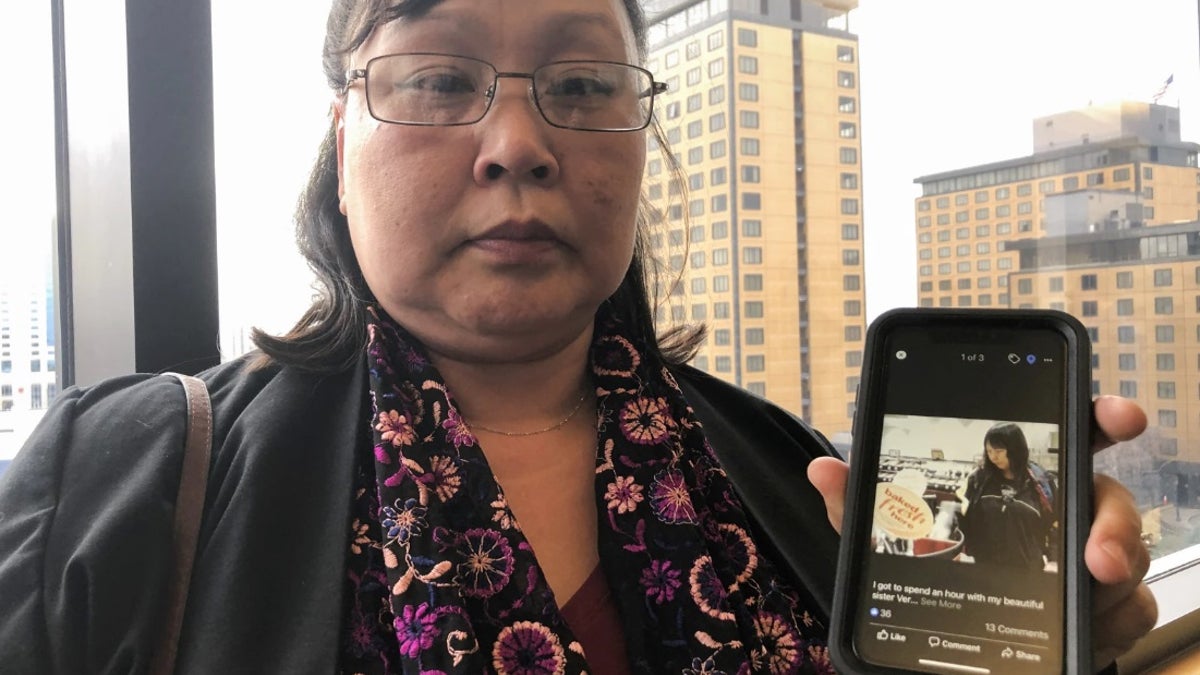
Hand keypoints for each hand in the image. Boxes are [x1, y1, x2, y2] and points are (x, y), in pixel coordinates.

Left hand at [808, 395, 1155, 669]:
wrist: (950, 648)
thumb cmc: (929, 576)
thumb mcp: (885, 540)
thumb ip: (860, 504)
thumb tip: (823, 470)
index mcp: (1016, 484)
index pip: (1066, 438)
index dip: (1099, 417)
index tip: (1119, 415)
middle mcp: (1059, 515)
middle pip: (1107, 499)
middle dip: (1113, 519)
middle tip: (1096, 551)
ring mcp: (1083, 562)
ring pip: (1124, 555)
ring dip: (1116, 570)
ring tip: (1093, 583)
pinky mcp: (1100, 610)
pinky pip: (1129, 609)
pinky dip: (1116, 619)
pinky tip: (1090, 628)